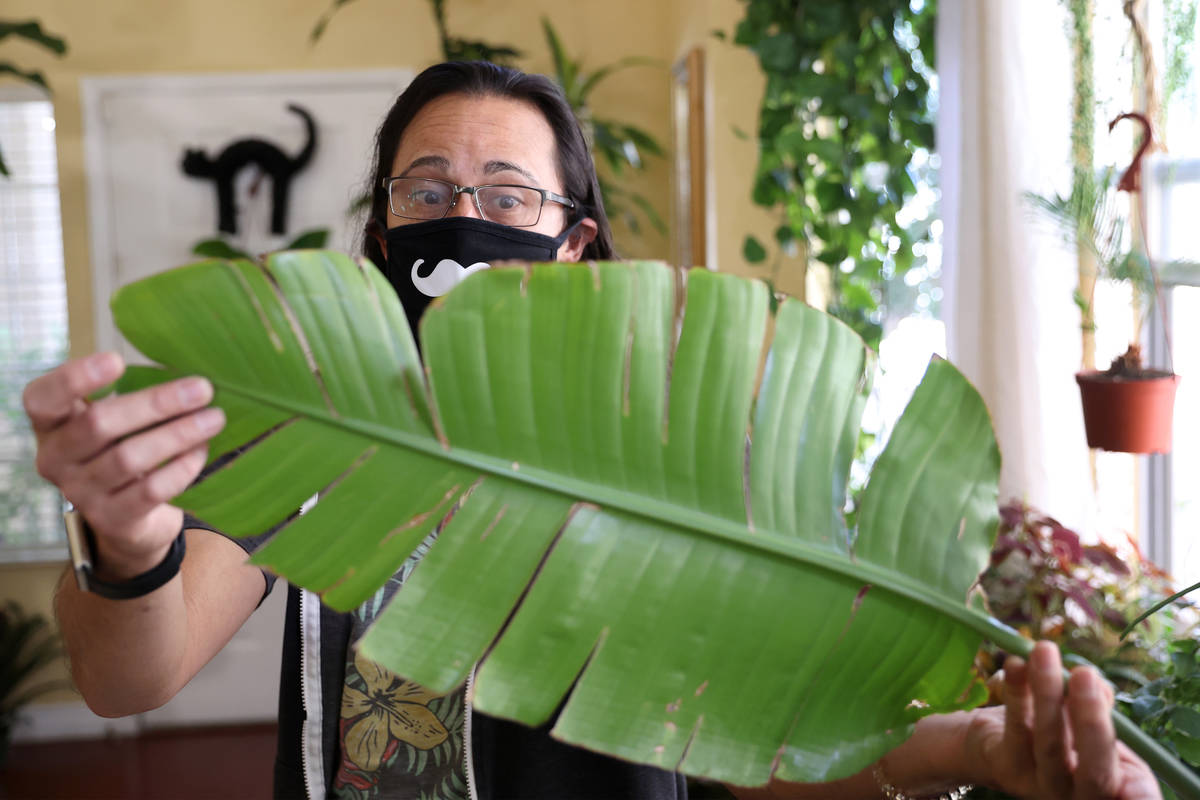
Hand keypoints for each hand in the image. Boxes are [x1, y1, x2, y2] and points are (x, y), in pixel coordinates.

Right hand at [24, 352, 223, 579]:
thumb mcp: (113, 420)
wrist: (125, 517)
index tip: (117, 360)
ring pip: (129, 458)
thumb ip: (132, 395)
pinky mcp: (111, 519)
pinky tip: (202, 450)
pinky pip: (150, 490)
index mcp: (51, 425)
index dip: (74, 378)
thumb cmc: (121, 449)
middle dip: (156, 403)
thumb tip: (189, 377)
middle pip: (97, 424)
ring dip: (178, 434)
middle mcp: (55, 459)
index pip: (42, 398)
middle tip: (203, 389)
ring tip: (214, 419)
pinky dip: (181, 467)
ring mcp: (80, 493)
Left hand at [964, 641, 1160, 798]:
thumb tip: (1094, 683)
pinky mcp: (1006, 767)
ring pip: (1049, 742)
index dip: (1141, 795)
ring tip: (1044, 651)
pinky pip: (1015, 726)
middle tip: (1086, 674)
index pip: (1136, 798)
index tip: (1138, 782)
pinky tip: (1015, 664)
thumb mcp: (1091, 727)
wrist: (999, 744)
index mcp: (1111, 788)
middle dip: (1091, 720)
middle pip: (1093, 770)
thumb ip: (1099, 712)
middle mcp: (1077, 795)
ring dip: (1047, 691)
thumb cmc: (1063, 736)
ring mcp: (1040, 785)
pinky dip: (1016, 689)